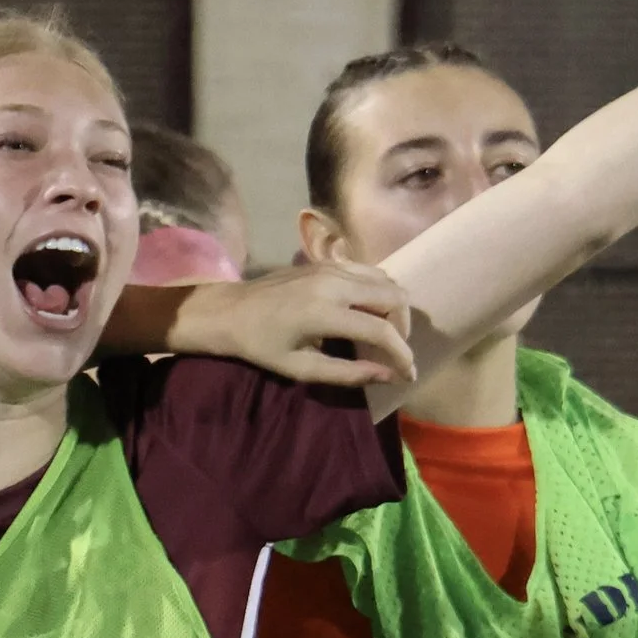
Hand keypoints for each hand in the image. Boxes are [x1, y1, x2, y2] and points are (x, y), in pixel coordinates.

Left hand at [180, 261, 416, 387]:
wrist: (229, 310)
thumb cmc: (261, 346)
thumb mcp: (301, 368)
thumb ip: (348, 373)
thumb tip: (389, 376)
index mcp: (323, 313)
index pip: (380, 331)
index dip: (401, 354)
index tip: (408, 374)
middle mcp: (333, 283)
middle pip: (394, 297)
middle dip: (404, 327)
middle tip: (395, 351)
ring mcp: (331, 267)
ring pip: (386, 280)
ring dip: (394, 307)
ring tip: (384, 333)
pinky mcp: (327, 261)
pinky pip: (369, 271)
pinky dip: (379, 291)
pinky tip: (368, 311)